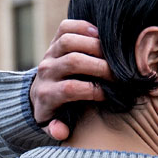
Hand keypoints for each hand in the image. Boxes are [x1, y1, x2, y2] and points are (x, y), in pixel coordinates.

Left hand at [30, 19, 112, 140]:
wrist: (39, 94)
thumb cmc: (56, 113)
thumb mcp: (53, 127)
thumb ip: (57, 130)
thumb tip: (61, 130)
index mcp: (47, 95)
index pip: (70, 89)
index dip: (93, 90)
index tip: (109, 94)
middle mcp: (46, 71)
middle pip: (73, 62)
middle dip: (100, 67)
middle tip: (118, 73)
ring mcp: (49, 54)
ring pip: (69, 40)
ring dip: (94, 45)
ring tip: (112, 54)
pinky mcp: (53, 41)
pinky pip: (66, 27)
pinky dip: (84, 27)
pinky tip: (100, 35)